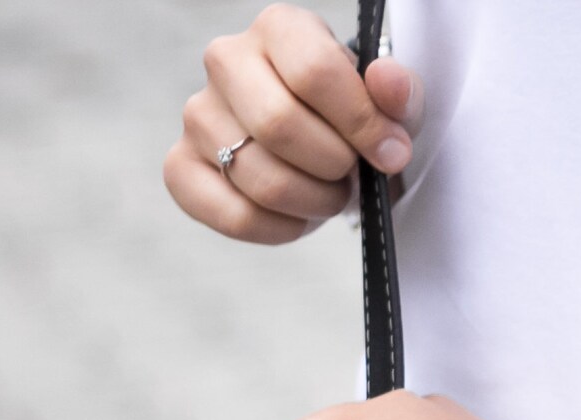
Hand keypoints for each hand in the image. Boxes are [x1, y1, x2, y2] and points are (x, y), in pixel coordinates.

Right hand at [165, 5, 423, 245]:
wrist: (320, 153)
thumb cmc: (352, 123)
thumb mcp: (389, 106)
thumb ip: (398, 91)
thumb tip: (390, 86)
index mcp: (279, 29)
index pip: (314, 71)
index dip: (361, 123)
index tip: (390, 152)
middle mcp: (227, 61)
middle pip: (279, 125)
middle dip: (333, 167)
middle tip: (350, 174)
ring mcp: (198, 114)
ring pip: (260, 178)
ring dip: (313, 202)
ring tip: (326, 193)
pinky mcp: (182, 166)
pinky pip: (232, 215)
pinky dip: (278, 229)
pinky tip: (295, 216)